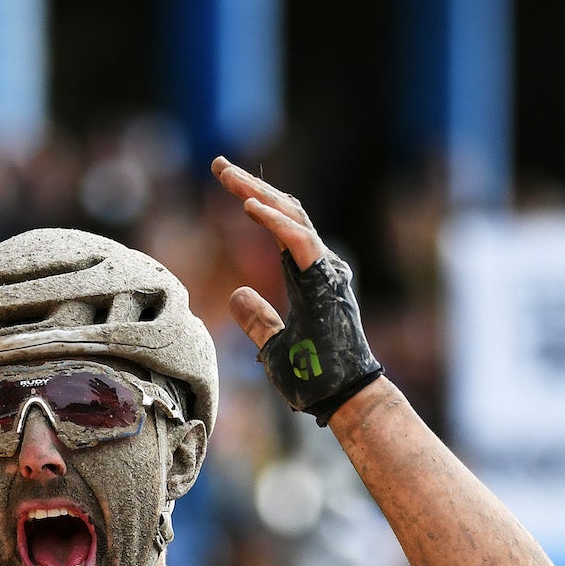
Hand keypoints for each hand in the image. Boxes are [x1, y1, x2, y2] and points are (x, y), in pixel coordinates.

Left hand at [211, 156, 383, 425]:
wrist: (345, 400)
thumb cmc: (315, 379)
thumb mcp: (273, 346)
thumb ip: (258, 318)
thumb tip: (236, 294)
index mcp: (308, 276)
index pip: (279, 226)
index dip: (254, 200)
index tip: (225, 182)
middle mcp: (321, 265)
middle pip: (286, 211)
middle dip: (251, 185)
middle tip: (219, 165)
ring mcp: (328, 271)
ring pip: (294, 217)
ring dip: (259, 193)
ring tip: (227, 176)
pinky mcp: (327, 282)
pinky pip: (300, 242)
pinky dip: (275, 222)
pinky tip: (248, 206)